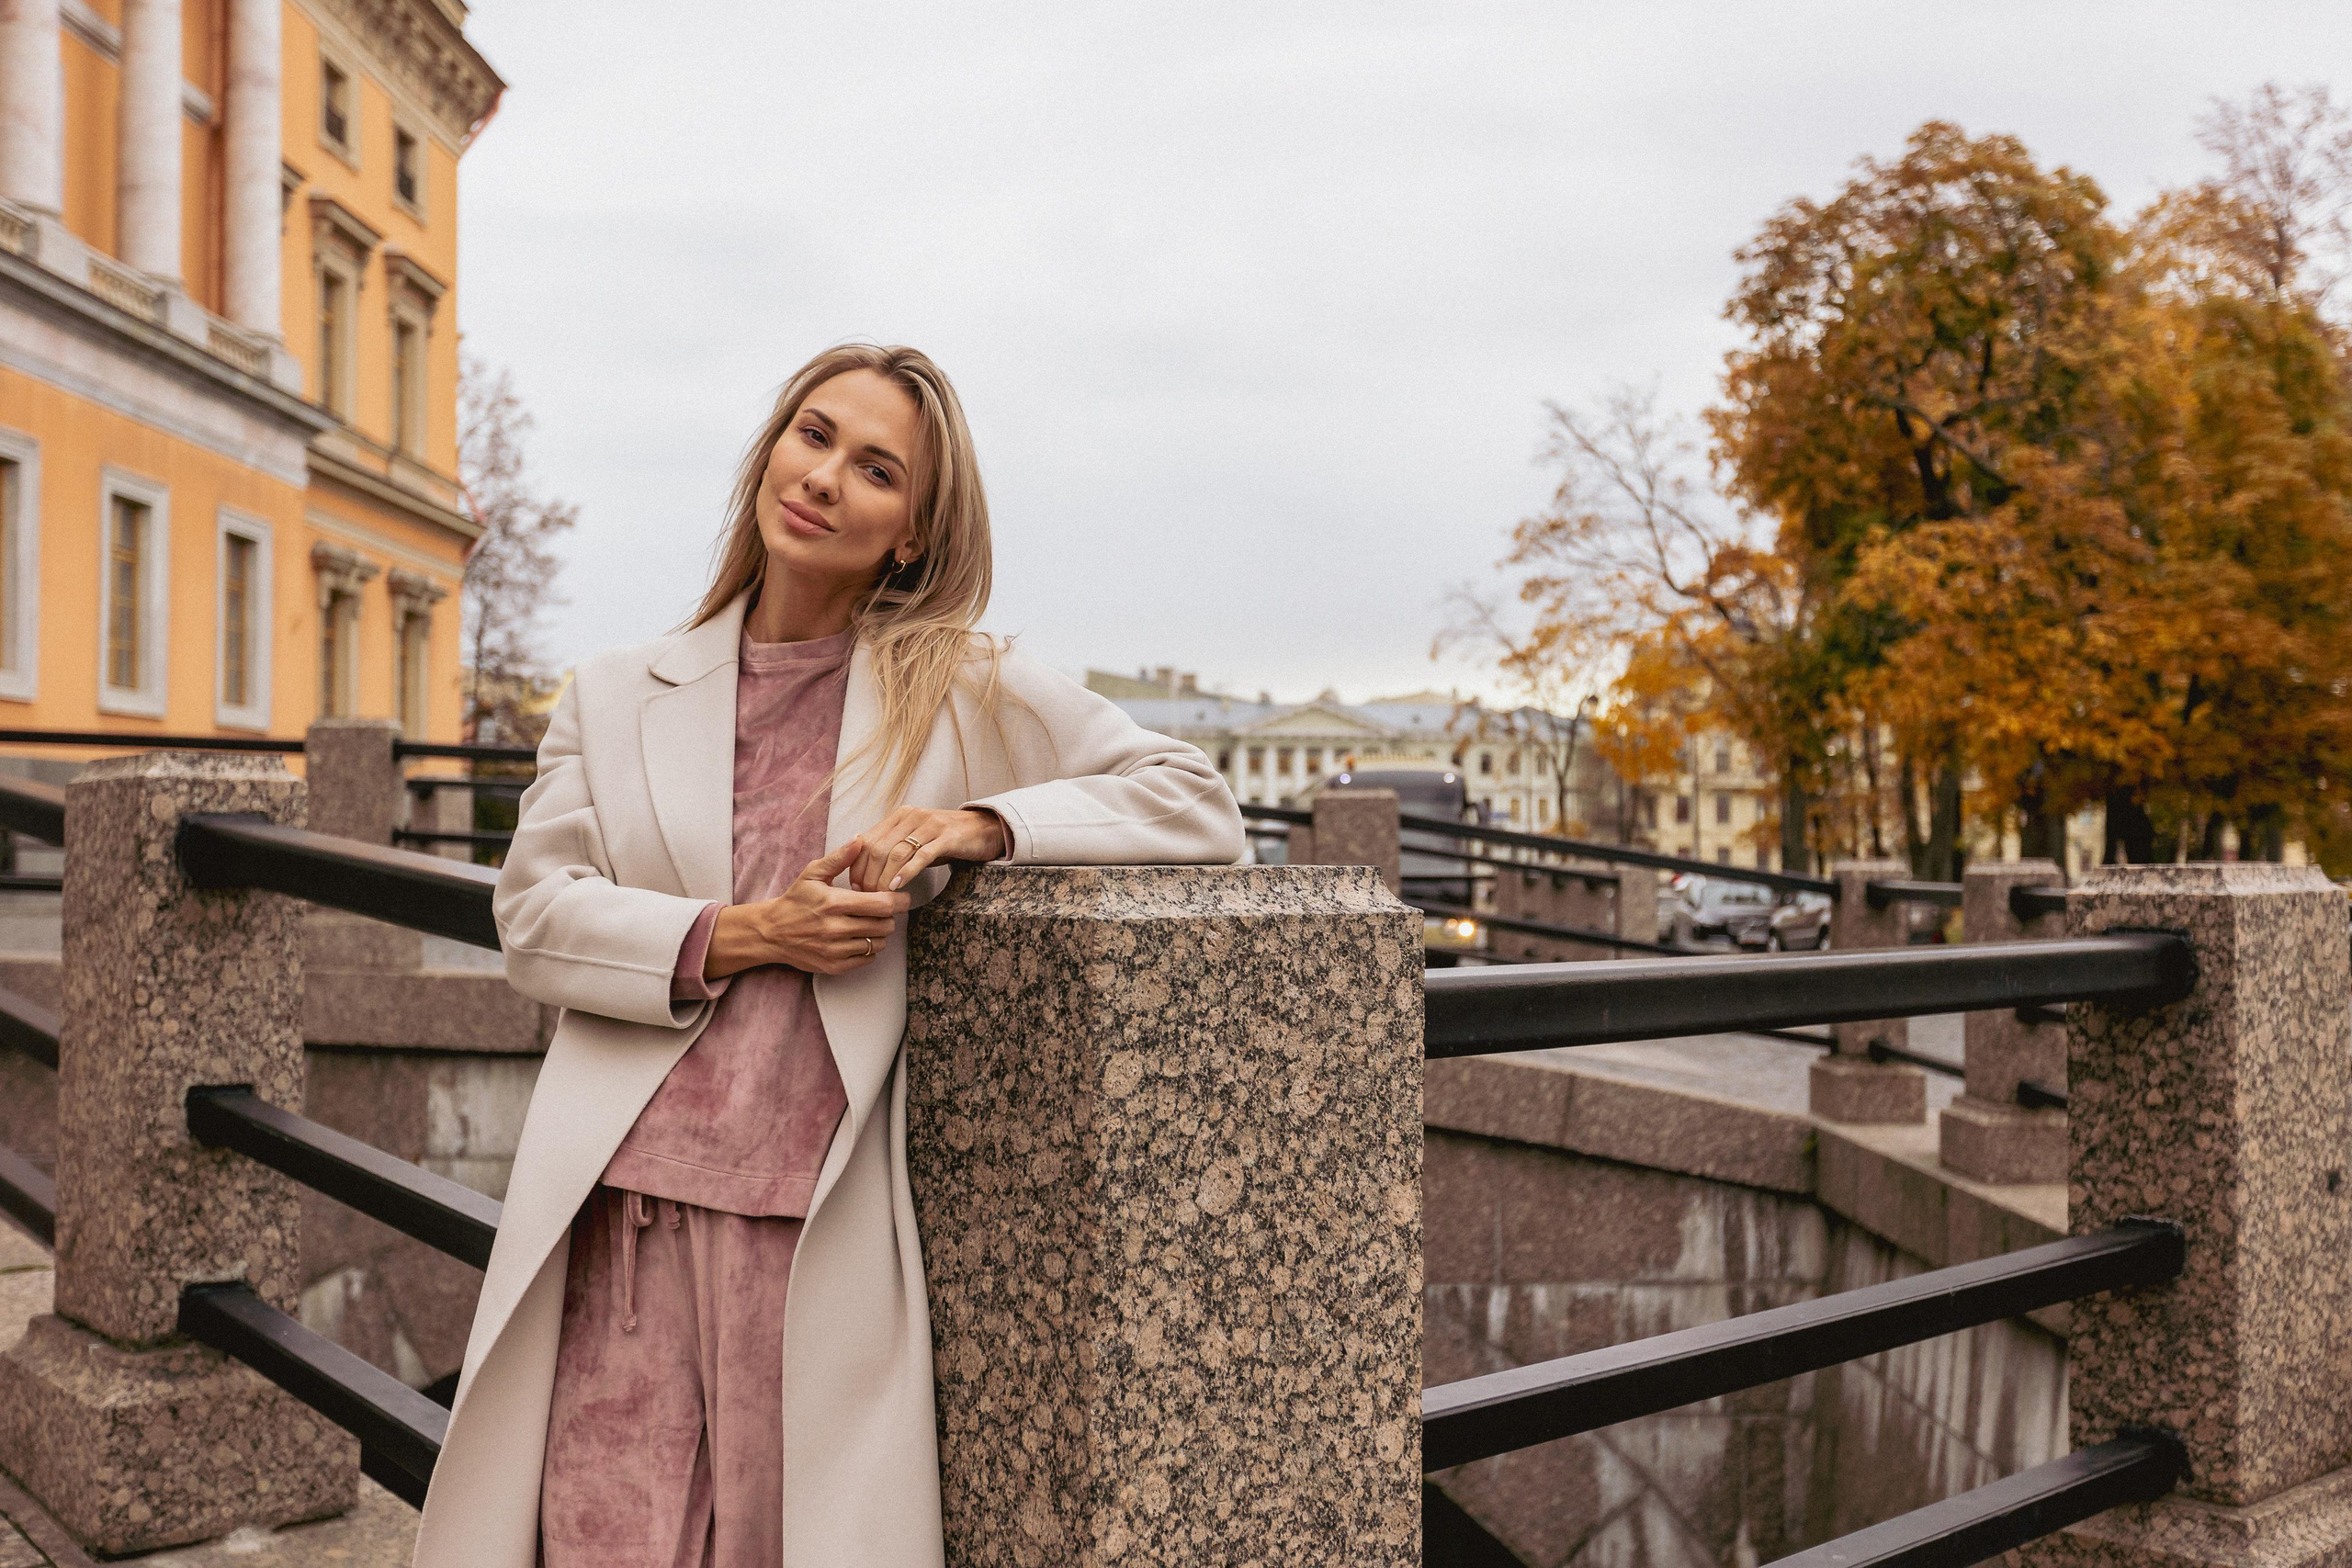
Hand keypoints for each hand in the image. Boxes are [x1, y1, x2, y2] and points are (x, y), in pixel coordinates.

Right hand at [706, 838, 911, 977]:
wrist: (771, 932)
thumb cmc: (796, 900)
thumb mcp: (813, 874)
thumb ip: (839, 858)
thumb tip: (859, 840)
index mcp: (834, 903)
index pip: (882, 905)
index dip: (899, 901)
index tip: (903, 898)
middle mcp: (836, 929)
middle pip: (885, 925)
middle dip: (889, 916)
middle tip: (881, 909)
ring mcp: (835, 950)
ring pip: (879, 943)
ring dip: (880, 932)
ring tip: (869, 923)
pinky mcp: (834, 966)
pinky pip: (868, 959)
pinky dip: (869, 948)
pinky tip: (859, 937)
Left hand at [850, 807, 1007, 892]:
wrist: (984, 829)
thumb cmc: (946, 839)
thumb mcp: (916, 840)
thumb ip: (893, 848)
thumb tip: (865, 870)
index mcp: (900, 816)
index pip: (868, 840)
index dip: (857, 865)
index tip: (855, 886)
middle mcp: (912, 816)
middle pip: (879, 848)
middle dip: (868, 875)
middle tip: (866, 896)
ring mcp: (930, 825)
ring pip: (897, 853)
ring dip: (884, 877)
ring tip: (879, 896)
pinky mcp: (947, 837)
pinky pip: (921, 856)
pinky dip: (907, 872)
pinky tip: (898, 886)